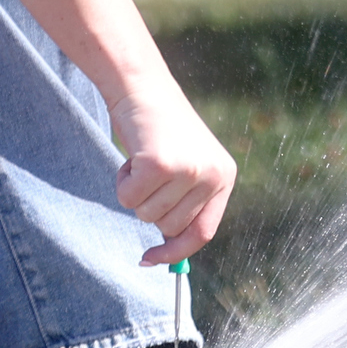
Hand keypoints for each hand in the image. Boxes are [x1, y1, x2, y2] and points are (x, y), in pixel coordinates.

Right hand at [108, 85, 235, 265]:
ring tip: (143, 160)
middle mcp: (212, 175)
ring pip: (146, 214)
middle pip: (169, 226)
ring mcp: (188, 170)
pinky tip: (132, 156)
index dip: (176, 252)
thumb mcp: (186, 165)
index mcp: (224, 178)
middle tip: (150, 173)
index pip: (203, 233)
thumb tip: (164, 256)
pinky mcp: (160, 164)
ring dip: (135, 192)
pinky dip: (122, 181)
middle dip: (150, 207)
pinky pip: (128, 198)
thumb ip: (184, 205)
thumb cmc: (159, 131)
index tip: (151, 260)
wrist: (142, 88)